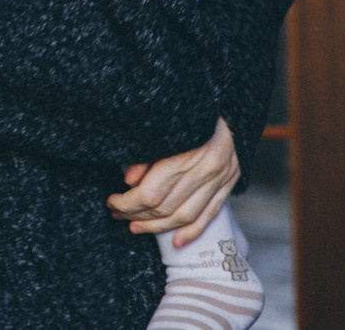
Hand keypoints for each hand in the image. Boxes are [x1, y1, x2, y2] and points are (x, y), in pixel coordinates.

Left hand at [105, 118, 239, 246]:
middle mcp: (205, 170)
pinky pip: (209, 214)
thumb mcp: (164, 123)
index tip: (111, 201)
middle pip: (165, 207)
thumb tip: (128, 179)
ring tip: (135, 227)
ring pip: (185, 216)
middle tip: (117, 214)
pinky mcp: (228, 183)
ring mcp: (220, 179)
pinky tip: (176, 242)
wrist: (232, 103)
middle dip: (136, 215)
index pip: (150, 194)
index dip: (126, 202)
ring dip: (158, 227)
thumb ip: (146, 153)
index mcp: (187, 153)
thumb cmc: (193, 109)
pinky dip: (192, 232)